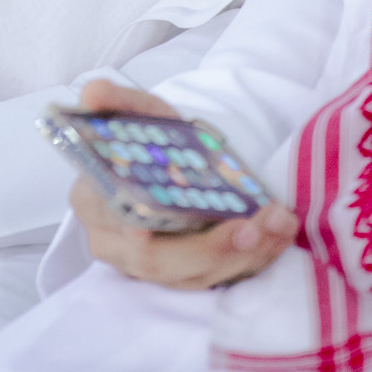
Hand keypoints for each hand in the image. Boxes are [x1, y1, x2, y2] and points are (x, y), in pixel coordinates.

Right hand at [69, 78, 299, 290]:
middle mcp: (114, 243)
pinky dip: (251, 260)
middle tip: (252, 227)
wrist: (168, 166)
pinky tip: (277, 237)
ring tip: (278, 223)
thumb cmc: (149, 143)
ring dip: (242, 254)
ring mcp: (146, 268)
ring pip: (191, 276)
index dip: (135, 227)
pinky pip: (215, 280)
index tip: (152, 227)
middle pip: (155, 261)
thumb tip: (94, 92)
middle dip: (208, 248)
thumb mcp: (138, 115)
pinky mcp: (180, 278)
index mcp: (94, 200)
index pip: (112, 219)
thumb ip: (119, 102)